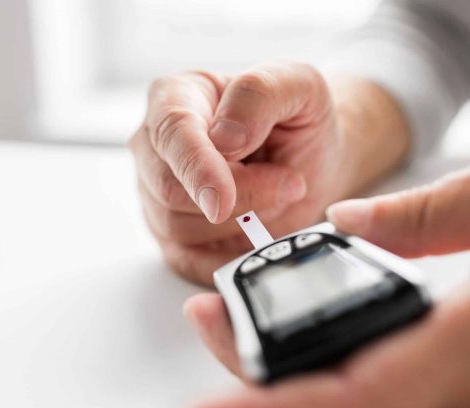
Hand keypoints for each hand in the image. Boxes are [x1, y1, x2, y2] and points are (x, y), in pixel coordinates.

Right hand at [130, 62, 409, 284]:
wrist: (314, 159)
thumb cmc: (298, 119)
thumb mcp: (300, 85)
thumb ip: (259, 94)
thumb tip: (224, 136)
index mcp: (176, 96)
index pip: (170, 132)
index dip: (196, 166)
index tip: (222, 197)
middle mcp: (156, 146)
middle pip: (170, 188)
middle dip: (237, 197)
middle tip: (289, 184)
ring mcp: (158, 195)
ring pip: (179, 226)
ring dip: (240, 221)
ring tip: (278, 195)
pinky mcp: (174, 238)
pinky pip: (189, 260)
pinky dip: (231, 255)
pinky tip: (261, 233)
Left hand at [174, 138, 469, 407]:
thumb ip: (435, 205)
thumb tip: (346, 223)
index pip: (357, 396)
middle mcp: (463, 382)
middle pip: (335, 405)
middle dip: (251, 374)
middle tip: (203, 316)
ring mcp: (463, 390)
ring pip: (351, 399)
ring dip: (279, 366)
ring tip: (228, 315)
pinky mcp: (463, 381)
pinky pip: (376, 383)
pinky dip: (320, 360)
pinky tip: (294, 328)